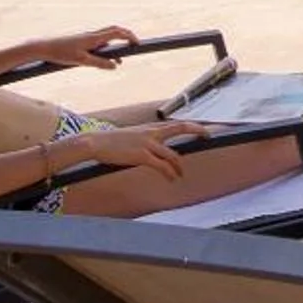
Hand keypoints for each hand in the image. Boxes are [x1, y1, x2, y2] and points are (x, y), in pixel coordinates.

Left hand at [40, 26, 137, 68]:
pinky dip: (106, 48)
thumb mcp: (82, 61)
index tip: (138, 44)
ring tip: (119, 60)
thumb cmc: (60, 53)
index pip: (118, 33)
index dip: (130, 37)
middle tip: (133, 46)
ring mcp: (87, 37)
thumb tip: (115, 65)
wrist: (43, 47)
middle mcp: (92, 34)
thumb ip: (100, 63)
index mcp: (94, 37)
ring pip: (106, 37)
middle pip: (114, 30)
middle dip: (126, 36)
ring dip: (116, 45)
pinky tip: (103, 60)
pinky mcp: (81, 41)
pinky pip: (99, 42)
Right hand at [74, 121, 208, 178]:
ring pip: (172, 154)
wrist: (94, 143)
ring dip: (179, 166)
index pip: (175, 124)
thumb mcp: (130, 137)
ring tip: (180, 174)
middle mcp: (151, 132)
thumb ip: (143, 140)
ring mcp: (147, 143)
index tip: (201, 128)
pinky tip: (172, 179)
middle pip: (181, 127)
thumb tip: (150, 149)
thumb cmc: (110, 142)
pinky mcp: (141, 155)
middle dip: (198, 130)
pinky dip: (170, 173)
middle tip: (208, 136)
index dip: (191, 125)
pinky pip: (161, 165)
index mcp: (149, 128)